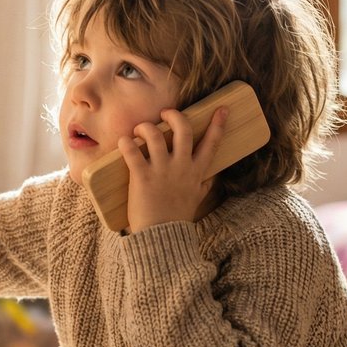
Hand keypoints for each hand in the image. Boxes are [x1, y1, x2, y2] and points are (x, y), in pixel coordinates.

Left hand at [119, 106, 226, 231]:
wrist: (161, 238)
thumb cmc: (177, 218)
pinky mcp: (142, 177)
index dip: (218, 124)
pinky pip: (133, 151)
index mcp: (196, 172)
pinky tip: (125, 142)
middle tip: (165, 114)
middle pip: (183, 129)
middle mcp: (181, 167)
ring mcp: (162, 171)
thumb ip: (203, 186)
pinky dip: (127, 142)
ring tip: (139, 130)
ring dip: (145, 127)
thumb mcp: (196, 200)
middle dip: (174, 115)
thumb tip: (211, 178)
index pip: (212, 143)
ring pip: (155, 135)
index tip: (222, 108)